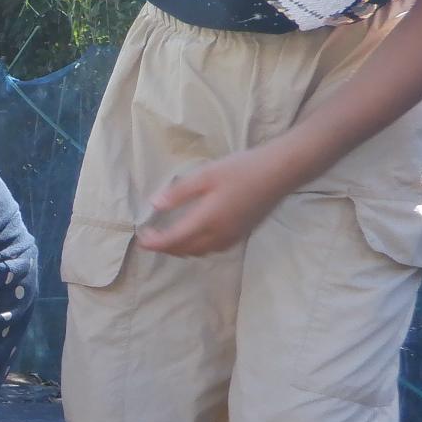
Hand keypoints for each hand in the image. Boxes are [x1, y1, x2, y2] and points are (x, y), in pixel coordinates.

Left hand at [138, 147, 293, 257]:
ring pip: (200, 252)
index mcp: (207, 220)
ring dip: (181, 249)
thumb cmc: (241, 169)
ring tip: (168, 239)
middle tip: (151, 239)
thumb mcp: (205, 175)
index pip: (173, 240)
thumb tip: (154, 204)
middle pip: (185, 250)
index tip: (141, 238)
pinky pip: (213, 249)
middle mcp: (219, 234)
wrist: (280, 171)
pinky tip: (194, 236)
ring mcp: (233, 236)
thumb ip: (178, 193)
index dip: (154, 243)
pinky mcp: (242, 233)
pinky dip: (198, 247)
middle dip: (165, 248)